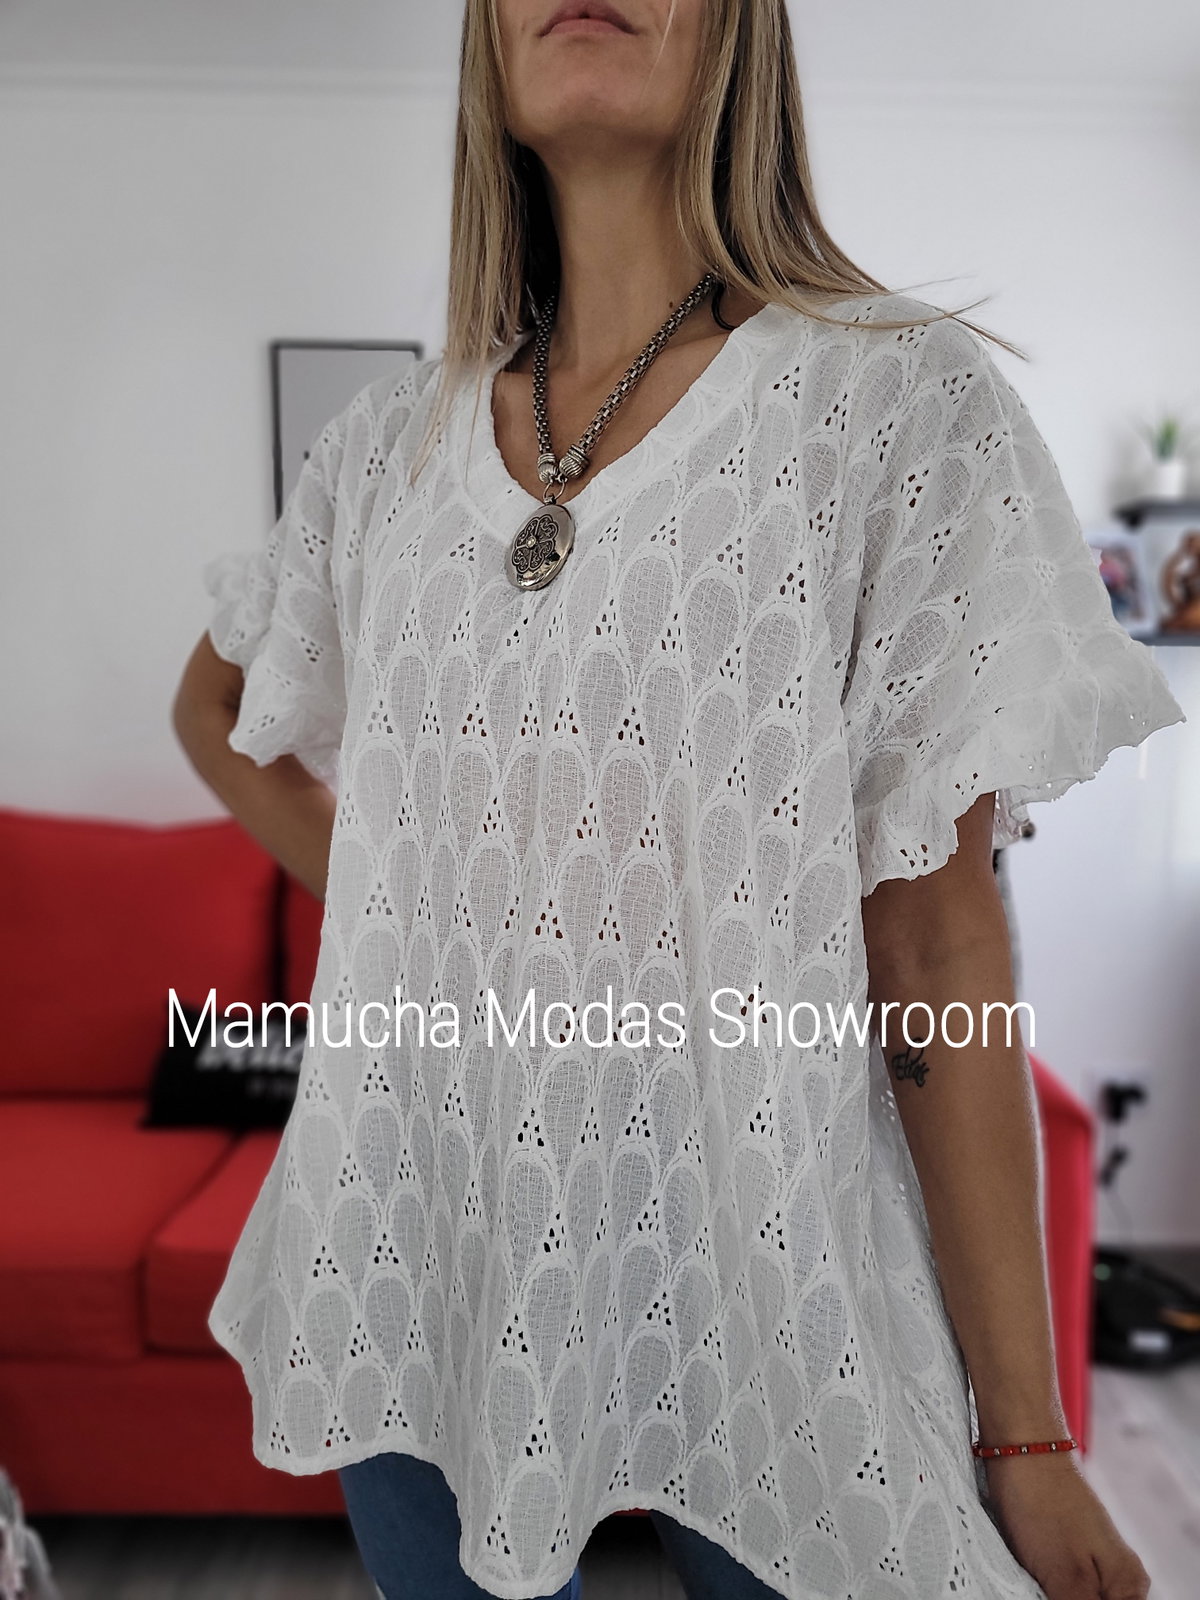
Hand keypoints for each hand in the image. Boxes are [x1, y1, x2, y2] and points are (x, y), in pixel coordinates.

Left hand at [983, 1453, 1150, 1598]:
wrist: (1019, 1442)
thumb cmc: (1042, 1503)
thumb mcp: (1066, 1580)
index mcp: (1128, 1588)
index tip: (1045, 1596)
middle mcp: (1115, 1575)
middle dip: (1048, 1599)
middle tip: (1032, 1587)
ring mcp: (1087, 1558)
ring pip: (1063, 1596)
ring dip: (1040, 1593)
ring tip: (1024, 1580)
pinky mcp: (1060, 1545)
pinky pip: (1050, 1580)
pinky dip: (1033, 1582)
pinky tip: (1019, 1571)